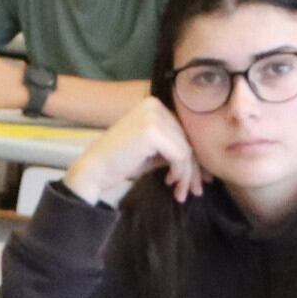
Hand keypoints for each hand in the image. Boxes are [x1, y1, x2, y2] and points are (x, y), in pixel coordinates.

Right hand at [65, 95, 202, 208]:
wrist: (94, 170)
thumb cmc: (121, 162)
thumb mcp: (152, 151)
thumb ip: (174, 147)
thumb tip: (202, 161)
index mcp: (153, 104)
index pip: (184, 131)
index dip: (192, 157)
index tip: (195, 179)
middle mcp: (154, 105)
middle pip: (187, 139)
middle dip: (193, 169)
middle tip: (194, 191)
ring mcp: (152, 116)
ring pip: (186, 149)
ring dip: (187, 175)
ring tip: (181, 193)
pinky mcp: (152, 131)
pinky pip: (180, 155)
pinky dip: (180, 172)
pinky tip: (170, 182)